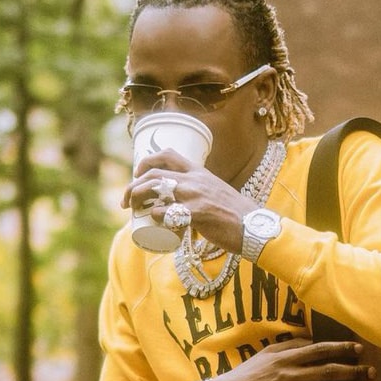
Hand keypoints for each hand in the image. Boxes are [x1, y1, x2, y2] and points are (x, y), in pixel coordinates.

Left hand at [123, 150, 254, 252]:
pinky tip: (154, 221)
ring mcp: (195, 195)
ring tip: (132, 209)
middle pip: (155, 172)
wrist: (254, 226)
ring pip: (157, 187)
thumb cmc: (235, 214)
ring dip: (137, 196)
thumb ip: (200, 192)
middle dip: (133, 184)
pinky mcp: (198, 214)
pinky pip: (169, 212)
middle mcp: (195, 179)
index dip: (146, 161)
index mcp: (199, 172)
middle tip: (126, 200)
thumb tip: (182, 203)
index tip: (137, 174)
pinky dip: (156, 216)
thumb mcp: (216, 192)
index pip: (168, 154)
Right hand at [207, 340, 375, 380]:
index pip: (320, 350)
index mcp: (286, 358)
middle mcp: (290, 375)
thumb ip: (290, 346)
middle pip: (329, 372)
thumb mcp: (266, 353)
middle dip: (354, 372)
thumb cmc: (247, 374)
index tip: (359, 349)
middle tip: (372, 373)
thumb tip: (314, 341)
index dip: (342, 349)